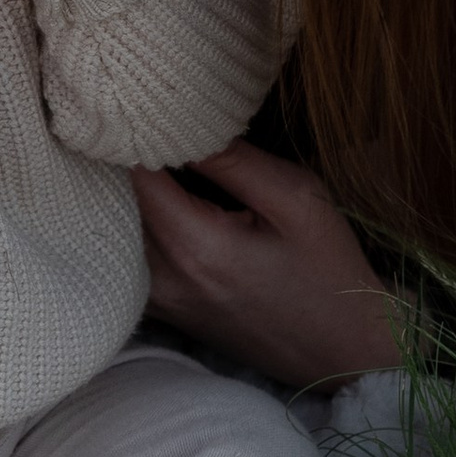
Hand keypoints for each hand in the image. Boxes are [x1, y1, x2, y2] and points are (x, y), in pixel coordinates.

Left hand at [134, 143, 400, 389]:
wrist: (344, 350)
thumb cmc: (329, 271)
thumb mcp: (296, 200)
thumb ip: (233, 160)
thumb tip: (178, 122)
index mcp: (193, 245)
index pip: (131, 172)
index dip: (132, 133)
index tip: (145, 107)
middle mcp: (162, 277)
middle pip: (111, 202)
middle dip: (120, 158)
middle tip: (141, 121)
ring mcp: (158, 300)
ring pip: (113, 231)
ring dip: (123, 193)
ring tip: (147, 155)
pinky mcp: (163, 311)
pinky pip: (127, 258)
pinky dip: (132, 225)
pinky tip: (159, 202)